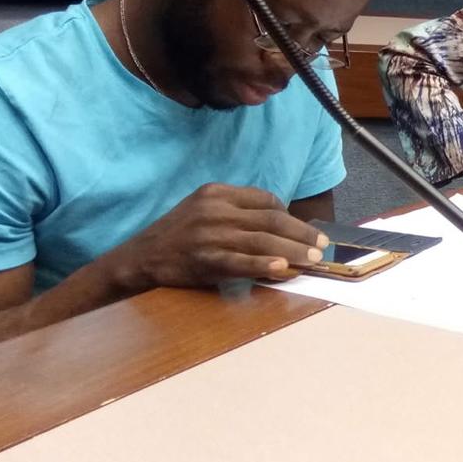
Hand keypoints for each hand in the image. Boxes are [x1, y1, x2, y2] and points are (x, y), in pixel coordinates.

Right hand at [103, 184, 328, 292]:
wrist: (139, 257)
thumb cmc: (179, 233)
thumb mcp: (205, 209)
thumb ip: (239, 211)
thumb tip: (283, 224)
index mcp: (218, 192)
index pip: (266, 199)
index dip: (290, 216)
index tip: (306, 230)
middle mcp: (216, 210)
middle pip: (271, 220)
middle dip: (302, 233)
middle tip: (322, 245)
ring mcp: (210, 235)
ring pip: (262, 241)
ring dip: (294, 251)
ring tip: (313, 259)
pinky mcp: (205, 260)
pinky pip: (241, 262)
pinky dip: (264, 265)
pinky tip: (283, 269)